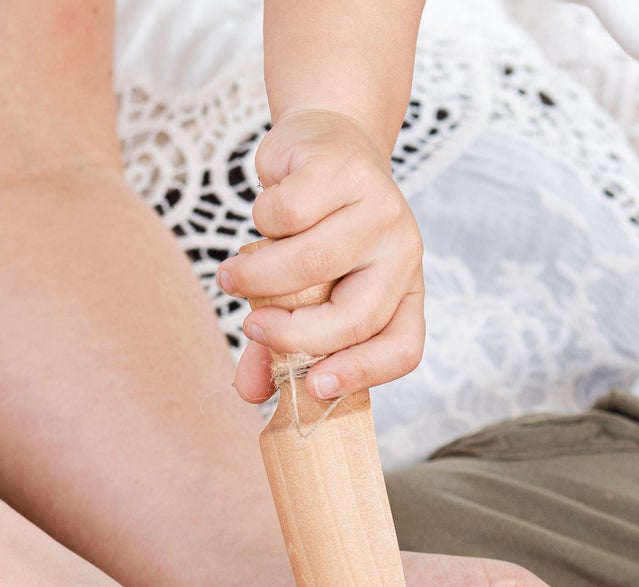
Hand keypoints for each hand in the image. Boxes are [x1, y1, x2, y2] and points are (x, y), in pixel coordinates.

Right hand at [218, 109, 423, 403]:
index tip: (313, 387)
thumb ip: (279, 344)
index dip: (362, 373)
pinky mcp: (342, 168)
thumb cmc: (312, 230)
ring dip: (259, 277)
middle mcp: (403, 250)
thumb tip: (248, 392)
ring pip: (312, 263)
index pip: (401, 347)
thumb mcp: (302, 292)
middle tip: (252, 327)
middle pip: (355, 316)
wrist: (321, 143)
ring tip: (234, 276)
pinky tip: (265, 213)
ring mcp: (379, 206)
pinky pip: (286, 215)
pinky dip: (260, 221)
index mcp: (404, 290)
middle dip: (294, 334)